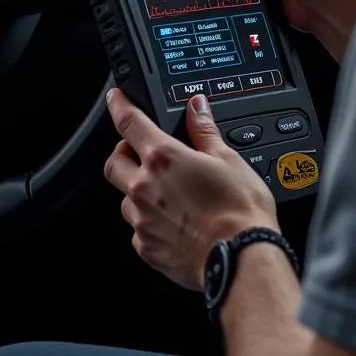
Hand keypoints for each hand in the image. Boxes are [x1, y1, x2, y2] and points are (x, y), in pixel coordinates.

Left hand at [103, 89, 278, 291]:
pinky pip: (138, 228)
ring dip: (137, 188)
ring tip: (165, 191)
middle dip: (124, 152)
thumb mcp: (227, 158)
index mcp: (164, 158)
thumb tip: (196, 107)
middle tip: (141, 151)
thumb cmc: (239, 209)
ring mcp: (143, 220)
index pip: (129, 122)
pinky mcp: (147, 248)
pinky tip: (173, 220)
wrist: (241, 258)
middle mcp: (145, 188)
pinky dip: (149, 220)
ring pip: (124, 197)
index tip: (115, 98)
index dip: (119, 105)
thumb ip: (204, 130)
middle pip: (115, 162)